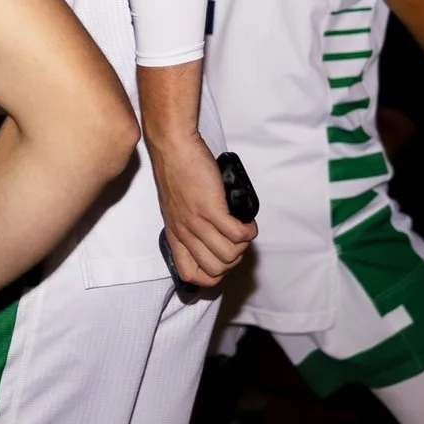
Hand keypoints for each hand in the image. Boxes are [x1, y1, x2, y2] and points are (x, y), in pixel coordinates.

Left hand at [147, 133, 255, 285]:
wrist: (174, 148)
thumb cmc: (178, 174)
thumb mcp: (177, 209)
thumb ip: (189, 227)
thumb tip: (212, 240)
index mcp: (175, 236)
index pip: (191, 275)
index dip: (213, 276)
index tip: (223, 260)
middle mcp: (185, 233)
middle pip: (217, 270)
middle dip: (234, 260)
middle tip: (237, 240)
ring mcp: (197, 222)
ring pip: (230, 255)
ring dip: (244, 245)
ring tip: (242, 228)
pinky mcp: (211, 209)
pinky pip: (237, 234)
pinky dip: (249, 231)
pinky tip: (247, 221)